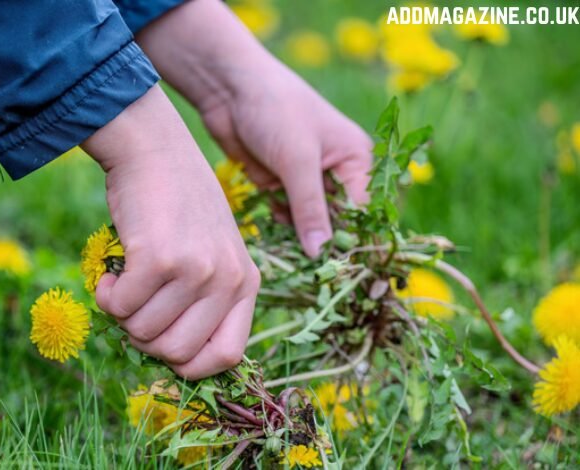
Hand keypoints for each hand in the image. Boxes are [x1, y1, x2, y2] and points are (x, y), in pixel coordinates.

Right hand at [82, 86, 259, 379]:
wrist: (154, 148)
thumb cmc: (177, 205)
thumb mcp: (211, 250)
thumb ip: (205, 299)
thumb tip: (174, 359)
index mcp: (246, 282)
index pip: (228, 356)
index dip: (190, 364)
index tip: (163, 346)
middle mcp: (228, 279)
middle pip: (178, 354)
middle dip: (145, 339)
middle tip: (134, 306)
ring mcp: (196, 269)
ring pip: (143, 333)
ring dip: (122, 314)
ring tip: (123, 280)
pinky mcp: (159, 258)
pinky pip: (119, 308)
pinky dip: (105, 296)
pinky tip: (109, 272)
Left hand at [137, 0, 372, 257]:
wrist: (228, 88)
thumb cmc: (275, 110)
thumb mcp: (298, 160)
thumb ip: (310, 209)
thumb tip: (321, 254)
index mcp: (355, 160)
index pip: (362, 213)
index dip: (353, 243)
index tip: (341, 274)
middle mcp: (335, 172)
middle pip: (337, 222)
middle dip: (325, 245)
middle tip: (315, 276)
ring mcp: (304, 180)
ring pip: (309, 223)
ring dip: (299, 239)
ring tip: (294, 266)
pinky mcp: (277, 184)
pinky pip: (284, 216)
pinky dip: (279, 227)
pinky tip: (273, 239)